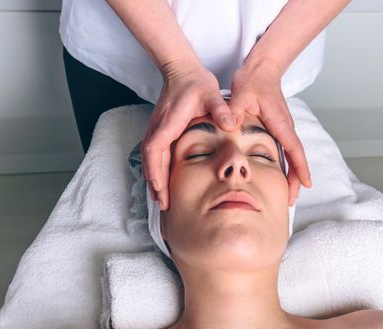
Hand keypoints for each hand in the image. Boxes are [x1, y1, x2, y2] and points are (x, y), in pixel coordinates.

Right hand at [142, 59, 236, 209]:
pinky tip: (161, 182)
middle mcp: (158, 128)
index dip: (156, 171)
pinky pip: (153, 155)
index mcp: (169, 123)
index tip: (160, 189)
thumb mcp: (212, 94)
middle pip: (150, 160)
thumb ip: (221, 109)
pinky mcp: (159, 130)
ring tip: (160, 200)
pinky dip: (155, 170)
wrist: (181, 69)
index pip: (155, 150)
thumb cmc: (195, 82)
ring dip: (153, 179)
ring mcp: (156, 129)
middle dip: (155, 183)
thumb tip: (233, 123)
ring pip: (149, 159)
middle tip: (163, 204)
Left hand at [229, 58, 311, 206]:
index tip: (307, 184)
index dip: (300, 167)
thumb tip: (229, 124)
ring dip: (291, 175)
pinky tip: (279, 176)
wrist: (262, 69)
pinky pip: (286, 150)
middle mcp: (286, 127)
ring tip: (287, 195)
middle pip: (296, 158)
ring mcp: (284, 128)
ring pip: (292, 156)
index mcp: (279, 122)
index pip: (294, 149)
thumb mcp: (240, 94)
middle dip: (296, 180)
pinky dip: (286, 165)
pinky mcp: (279, 128)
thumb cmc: (253, 81)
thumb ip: (234, 110)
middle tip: (291, 201)